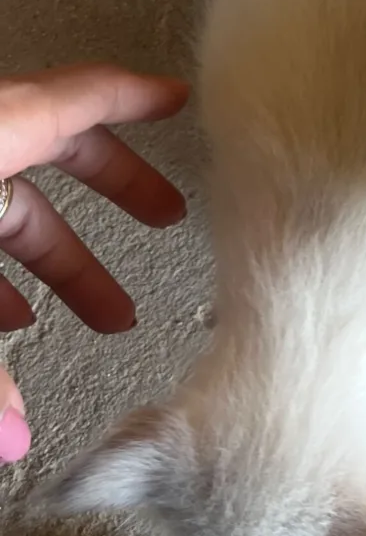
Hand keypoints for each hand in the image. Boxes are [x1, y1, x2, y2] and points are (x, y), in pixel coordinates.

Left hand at [0, 63, 188, 461]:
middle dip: (119, 193)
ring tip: (95, 311)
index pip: (80, 98)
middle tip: (164, 216)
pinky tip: (10, 320)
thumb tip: (16, 439)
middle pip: (57, 152)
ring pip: (9, 204)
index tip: (177, 98)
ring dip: (57, 256)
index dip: (138, 96)